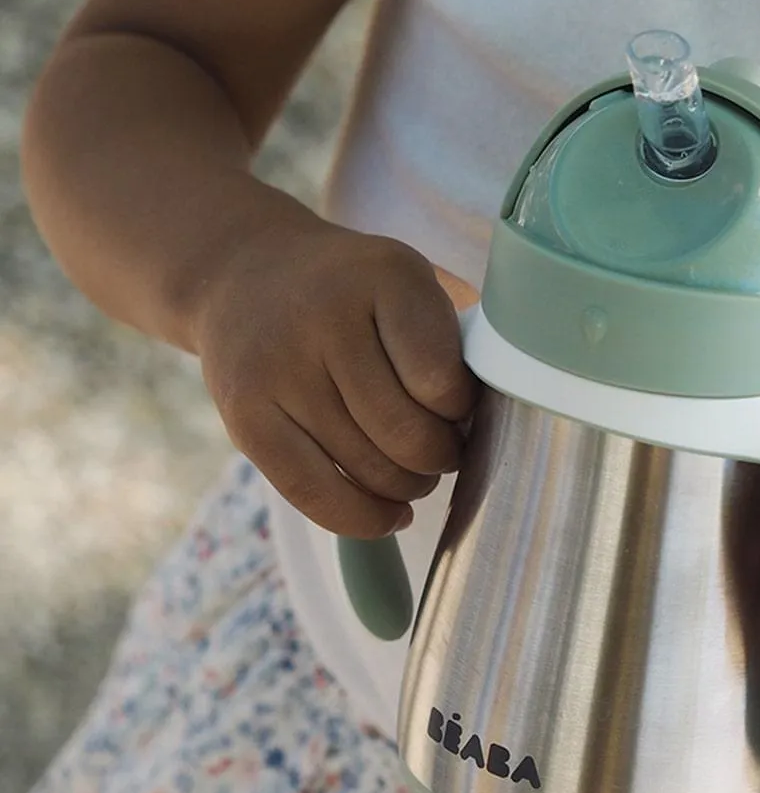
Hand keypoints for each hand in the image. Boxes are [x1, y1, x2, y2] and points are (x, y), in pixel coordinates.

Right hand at [193, 219, 477, 537]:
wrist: (244, 273)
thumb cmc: (356, 295)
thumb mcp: (410, 284)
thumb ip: (454, 343)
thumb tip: (482, 431)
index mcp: (385, 275)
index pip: (442, 381)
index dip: (462, 410)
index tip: (459, 405)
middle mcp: (324, 318)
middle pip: (408, 436)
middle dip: (440, 457)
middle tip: (442, 448)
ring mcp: (277, 369)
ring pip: (369, 472)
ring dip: (408, 487)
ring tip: (412, 470)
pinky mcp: (244, 418)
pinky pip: (316, 495)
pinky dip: (365, 519)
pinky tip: (390, 514)